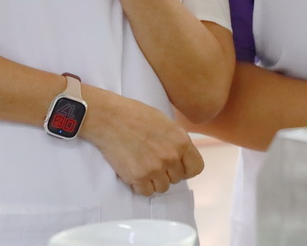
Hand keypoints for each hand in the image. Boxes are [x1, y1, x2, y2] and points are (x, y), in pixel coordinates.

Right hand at [83, 90, 204, 195]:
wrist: (110, 118)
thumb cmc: (135, 115)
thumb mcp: (165, 122)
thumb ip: (177, 140)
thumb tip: (182, 155)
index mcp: (181, 141)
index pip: (196, 167)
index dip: (187, 169)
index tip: (178, 167)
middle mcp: (171, 157)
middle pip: (177, 178)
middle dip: (167, 172)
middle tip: (153, 161)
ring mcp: (155, 168)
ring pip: (162, 187)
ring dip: (154, 180)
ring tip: (143, 166)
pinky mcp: (138, 177)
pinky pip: (146, 192)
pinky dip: (141, 186)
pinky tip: (135, 172)